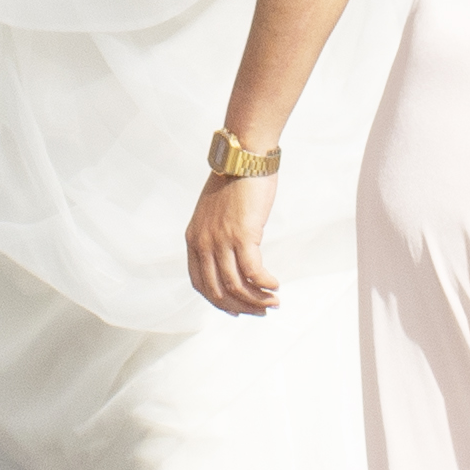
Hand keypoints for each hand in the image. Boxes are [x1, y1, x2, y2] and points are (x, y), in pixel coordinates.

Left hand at [184, 170, 279, 316]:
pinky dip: (264, 284)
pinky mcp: (242, 235)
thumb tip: (233, 258)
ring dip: (257, 299)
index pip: (200, 284)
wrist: (243, 158)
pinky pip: (253, 271)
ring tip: (273, 301)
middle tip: (261, 311)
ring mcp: (221, 240)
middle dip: (241, 307)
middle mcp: (203, 244)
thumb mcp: (214, 214)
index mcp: (193, 240)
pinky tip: (275, 285)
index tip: (237, 310)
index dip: (218, 302)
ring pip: (236, 286)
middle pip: (217, 291)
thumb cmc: (233, 182)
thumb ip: (217, 237)